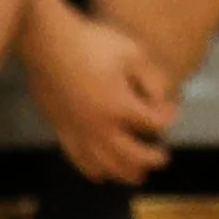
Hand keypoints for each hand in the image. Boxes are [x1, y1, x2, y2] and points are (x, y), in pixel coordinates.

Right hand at [20, 0, 177, 183]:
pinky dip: (93, 171)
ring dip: (126, 173)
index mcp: (121, 106)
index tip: (171, 112)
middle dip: (152, 159)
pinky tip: (101, 174)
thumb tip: (162, 101)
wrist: (48, 43)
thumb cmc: (92, 43)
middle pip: (133, 156)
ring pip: (106, 165)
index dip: (167, 117)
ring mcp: (79, 131)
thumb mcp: (133, 52)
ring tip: (138, 175)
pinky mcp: (62, 130)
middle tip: (163, 158)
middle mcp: (101, 126)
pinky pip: (79, 160)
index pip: (154, 123)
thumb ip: (153, 79)